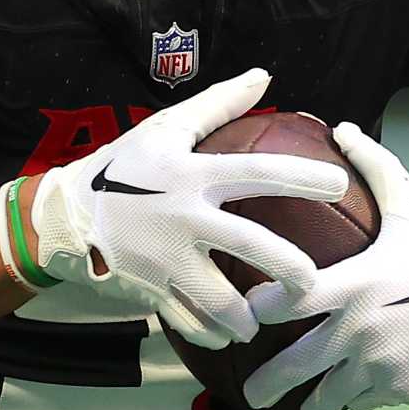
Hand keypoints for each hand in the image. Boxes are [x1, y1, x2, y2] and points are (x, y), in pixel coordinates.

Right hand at [26, 69, 350, 348]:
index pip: (258, 172)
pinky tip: (226, 331)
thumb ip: (218, 104)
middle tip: (313, 283)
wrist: (68, 213)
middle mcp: (182, 217)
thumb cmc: (126, 165)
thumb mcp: (167, 128)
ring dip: (250, 316)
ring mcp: (165, 258)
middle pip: (252, 247)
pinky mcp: (151, 289)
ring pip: (223, 301)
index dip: (303, 177)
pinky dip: (213, 332)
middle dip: (293, 270)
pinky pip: (192, 323)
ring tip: (264, 317)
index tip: (340, 183)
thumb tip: (263, 76)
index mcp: (192, 175)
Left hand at [242, 121, 408, 409]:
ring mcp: (383, 366)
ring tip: (301, 404)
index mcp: (357, 282)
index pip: (292, 298)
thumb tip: (341, 127)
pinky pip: (365, 402)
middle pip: (298, 364)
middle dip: (267, 383)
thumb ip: (374, 166)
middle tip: (248, 394)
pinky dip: (356, 400)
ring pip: (330, 397)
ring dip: (314, 402)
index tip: (242, 311)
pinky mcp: (403, 391)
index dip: (260, 306)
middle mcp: (363, 329)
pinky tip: (351, 394)